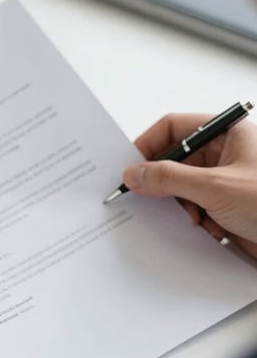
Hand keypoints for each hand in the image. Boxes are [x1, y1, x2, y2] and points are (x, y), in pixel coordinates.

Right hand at [122, 113, 256, 257]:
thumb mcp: (215, 188)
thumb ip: (169, 178)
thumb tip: (134, 172)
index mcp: (229, 133)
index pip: (175, 127)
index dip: (148, 144)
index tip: (129, 167)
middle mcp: (227, 153)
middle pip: (175, 158)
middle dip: (164, 182)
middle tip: (149, 197)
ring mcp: (227, 180)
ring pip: (182, 186)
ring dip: (182, 206)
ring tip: (197, 218)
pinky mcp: (228, 206)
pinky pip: (195, 207)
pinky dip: (196, 220)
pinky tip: (211, 229)